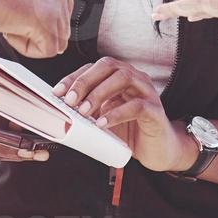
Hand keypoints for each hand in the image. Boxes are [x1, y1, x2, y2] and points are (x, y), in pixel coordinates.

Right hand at [0, 0, 73, 56]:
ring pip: (57, 40)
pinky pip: (48, 50)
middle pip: (62, 26)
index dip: (41, 20)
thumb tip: (40, 22)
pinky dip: (26, 48)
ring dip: (31, 39)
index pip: (63, 7)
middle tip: (10, 20)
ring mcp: (54, 2)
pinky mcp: (46, 21)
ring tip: (8, 23)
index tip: (20, 18)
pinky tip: (8, 30)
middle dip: (38, 31)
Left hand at [52, 57, 193, 172]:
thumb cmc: (132, 132)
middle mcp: (135, 79)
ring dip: (100, 93)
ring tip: (85, 111)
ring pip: (124, 78)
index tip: (57, 92)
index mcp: (120, 78)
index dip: (74, 77)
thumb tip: (62, 111)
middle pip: (109, 66)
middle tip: (70, 100)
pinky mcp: (155, 111)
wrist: (160, 151)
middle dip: (85, 81)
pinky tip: (103, 123)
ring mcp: (147, 92)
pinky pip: (137, 105)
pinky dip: (117, 113)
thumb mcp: (105, 118)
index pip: (94, 68)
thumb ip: (89, 111)